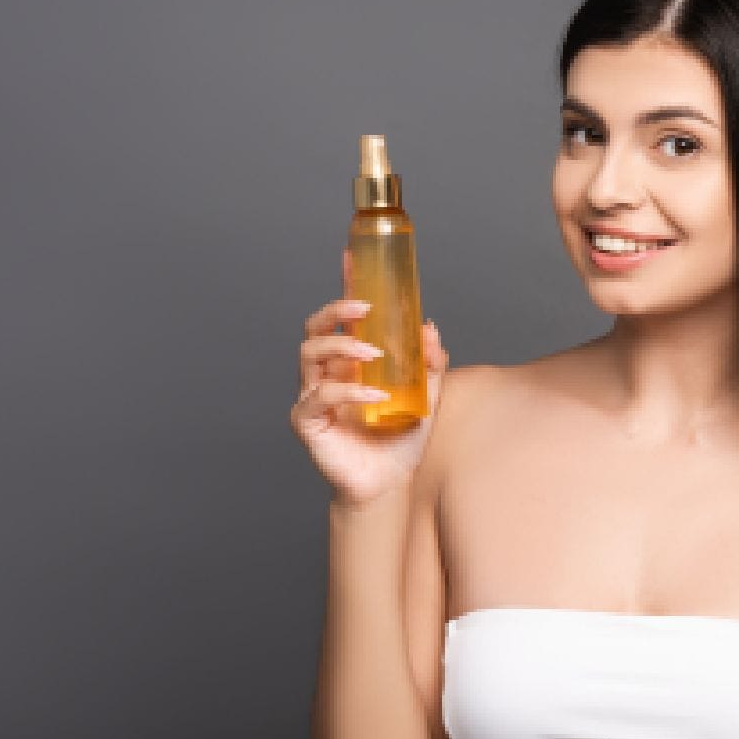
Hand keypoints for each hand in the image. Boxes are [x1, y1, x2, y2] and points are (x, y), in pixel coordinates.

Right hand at [289, 251, 450, 506]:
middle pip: (315, 327)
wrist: (389, 483)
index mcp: (352, 361)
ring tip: (373, 353)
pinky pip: (319, 396)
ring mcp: (314, 394)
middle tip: (364, 308)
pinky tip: (374, 395)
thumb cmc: (400, 439)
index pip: (343, 317)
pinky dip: (348, 391)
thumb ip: (430, 363)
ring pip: (310, 354)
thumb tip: (429, 326)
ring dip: (343, 347)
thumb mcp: (428, 396)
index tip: (351, 255)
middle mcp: (328, 372)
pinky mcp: (307, 420)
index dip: (344, 285)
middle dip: (336, 310)